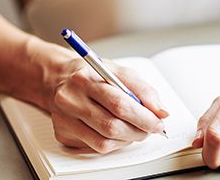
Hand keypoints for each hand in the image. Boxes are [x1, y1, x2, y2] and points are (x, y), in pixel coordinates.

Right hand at [46, 58, 168, 153]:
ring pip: (104, 142)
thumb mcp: (120, 72)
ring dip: (127, 140)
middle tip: (150, 129)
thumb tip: (160, 111)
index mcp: (85, 79)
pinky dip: (113, 143)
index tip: (158, 122)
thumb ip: (143, 90)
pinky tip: (117, 132)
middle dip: (138, 131)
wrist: (58, 80)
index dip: (143, 117)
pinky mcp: (63, 134)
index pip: (119, 104)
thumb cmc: (92, 75)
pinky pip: (95, 147)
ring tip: (135, 130)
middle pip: (111, 126)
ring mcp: (64, 119)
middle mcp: (70, 99)